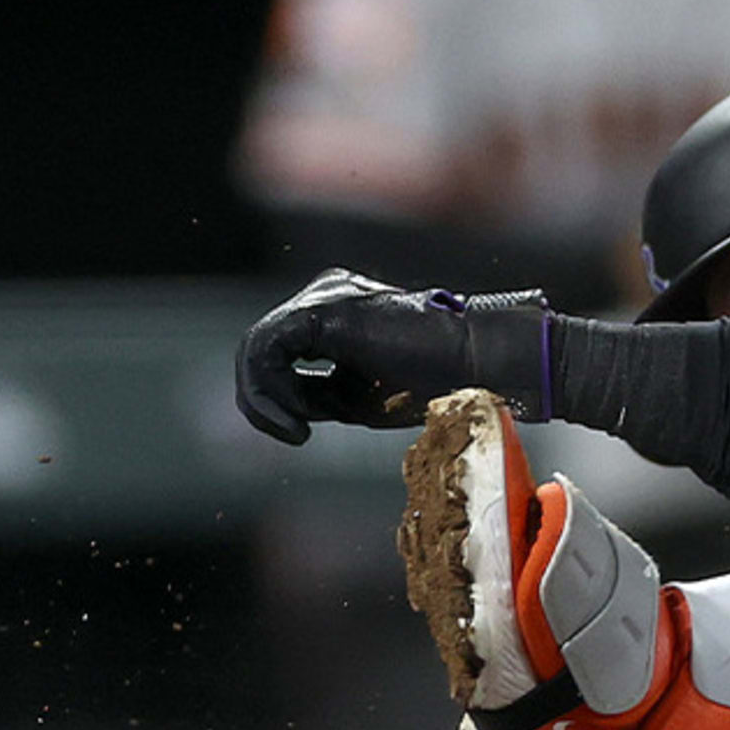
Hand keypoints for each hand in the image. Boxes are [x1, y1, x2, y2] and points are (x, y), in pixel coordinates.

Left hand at [234, 276, 537, 444]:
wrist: (473, 362)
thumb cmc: (433, 383)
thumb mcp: (359, 398)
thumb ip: (318, 396)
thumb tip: (286, 408)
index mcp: (334, 315)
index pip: (279, 355)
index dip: (278, 399)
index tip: (302, 434)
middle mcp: (324, 295)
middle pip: (262, 349)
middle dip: (265, 400)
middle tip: (294, 434)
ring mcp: (322, 296)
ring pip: (257, 348)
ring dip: (265, 398)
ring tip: (295, 431)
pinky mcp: (322, 310)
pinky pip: (268, 348)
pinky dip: (269, 389)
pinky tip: (296, 420)